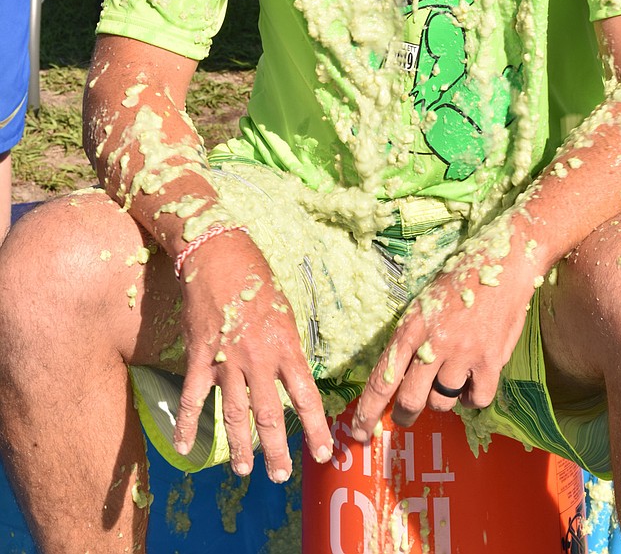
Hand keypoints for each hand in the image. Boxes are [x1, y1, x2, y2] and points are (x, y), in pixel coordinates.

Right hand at [173, 228, 331, 479]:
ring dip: (240, 446)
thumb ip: (287, 347)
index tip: (324, 453)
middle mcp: (259, 359)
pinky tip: (184, 447)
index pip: (306, 397)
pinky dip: (186, 424)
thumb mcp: (285, 311)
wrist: (219, 256)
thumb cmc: (257, 279)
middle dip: (276, 450)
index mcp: (285, 346)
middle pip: (269, 415)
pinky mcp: (199, 357)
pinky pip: (192, 397)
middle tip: (281, 476)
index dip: (315, 429)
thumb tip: (293, 377)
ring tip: (245, 469)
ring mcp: (227, 360)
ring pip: (234, 414)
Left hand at [350, 247, 535, 440]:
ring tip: (449, 378)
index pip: (382, 379)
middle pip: (410, 399)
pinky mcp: (490, 361)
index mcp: (411, 327)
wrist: (502, 263)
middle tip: (405, 416)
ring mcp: (463, 353)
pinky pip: (476, 400)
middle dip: (404, 415)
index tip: (359, 432)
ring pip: (442, 402)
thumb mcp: (423, 305)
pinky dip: (472, 397)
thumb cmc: (460, 281)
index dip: (367, 411)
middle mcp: (434, 343)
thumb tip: (396, 378)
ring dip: (442, 399)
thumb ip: (411, 341)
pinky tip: (472, 380)